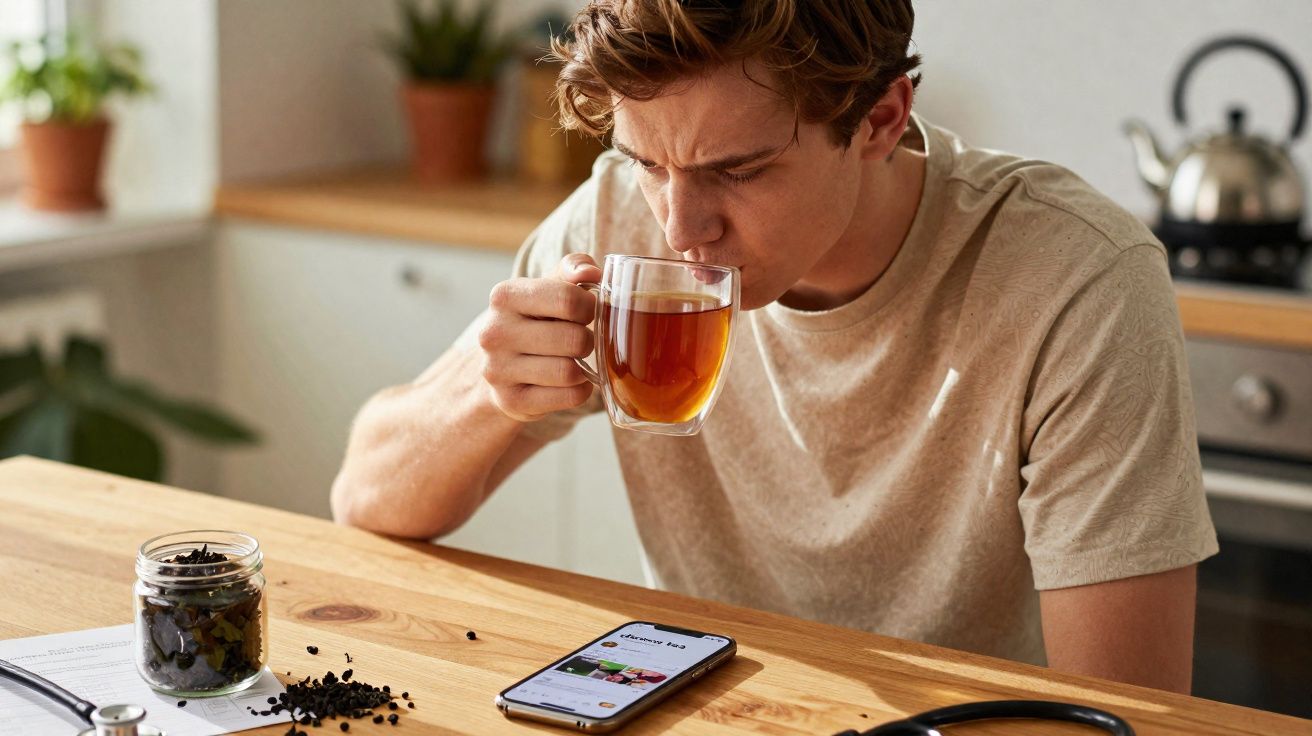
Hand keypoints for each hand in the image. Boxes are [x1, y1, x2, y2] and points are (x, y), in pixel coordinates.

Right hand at [478, 253, 600, 421]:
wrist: (500, 367)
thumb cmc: (535, 320)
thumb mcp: (548, 287)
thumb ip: (572, 269)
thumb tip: (591, 272)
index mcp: (504, 296)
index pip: (569, 299)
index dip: (591, 307)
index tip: (587, 312)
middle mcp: (494, 332)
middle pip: (574, 339)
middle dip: (588, 340)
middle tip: (581, 340)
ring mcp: (498, 370)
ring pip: (570, 371)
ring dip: (583, 367)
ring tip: (573, 360)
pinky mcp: (511, 401)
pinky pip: (569, 396)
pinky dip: (580, 390)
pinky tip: (570, 382)